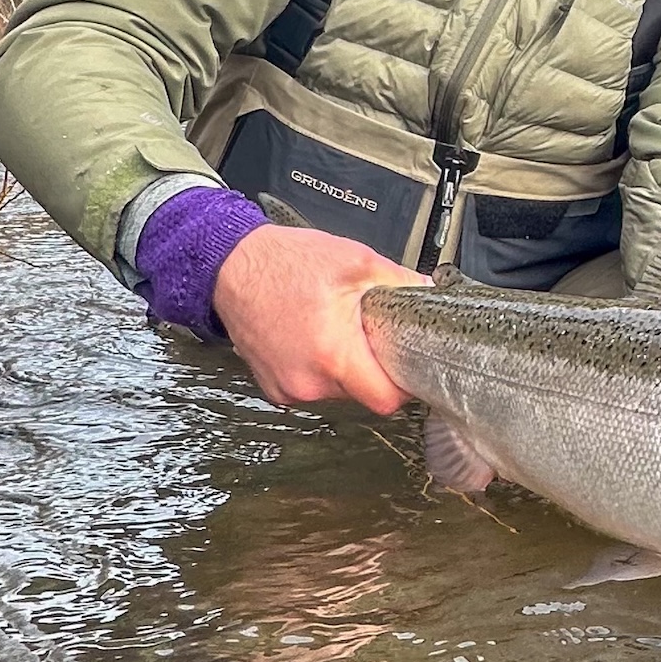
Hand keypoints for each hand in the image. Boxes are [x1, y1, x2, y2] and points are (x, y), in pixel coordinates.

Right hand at [212, 224, 431, 414]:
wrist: (231, 265)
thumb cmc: (286, 262)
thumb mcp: (356, 261)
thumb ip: (400, 282)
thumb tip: (429, 293)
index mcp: (333, 355)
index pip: (386, 400)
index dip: (405, 385)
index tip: (409, 365)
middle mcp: (308, 381)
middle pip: (364, 394)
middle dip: (374, 367)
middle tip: (371, 333)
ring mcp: (287, 388)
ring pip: (338, 391)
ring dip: (345, 367)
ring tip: (336, 329)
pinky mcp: (273, 387)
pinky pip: (312, 386)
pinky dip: (319, 368)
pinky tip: (313, 337)